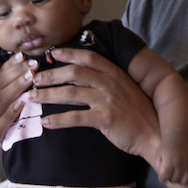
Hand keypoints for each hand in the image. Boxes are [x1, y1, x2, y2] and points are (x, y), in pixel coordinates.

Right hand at [0, 53, 38, 144]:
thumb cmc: (19, 115)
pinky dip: (10, 113)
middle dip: (18, 73)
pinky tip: (21, 104)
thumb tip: (28, 58)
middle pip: (0, 84)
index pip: (0, 74)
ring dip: (16, 88)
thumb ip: (20, 80)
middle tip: (33, 65)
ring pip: (0, 100)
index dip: (11, 64)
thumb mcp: (19, 95)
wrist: (14, 142)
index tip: (23, 55)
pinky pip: (0, 123)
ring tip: (30, 78)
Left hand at [30, 47, 161, 164]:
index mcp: (115, 73)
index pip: (88, 57)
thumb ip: (107, 81)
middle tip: (35, 79)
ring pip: (70, 94)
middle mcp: (111, 83)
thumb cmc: (139, 112)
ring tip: (32, 98)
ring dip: (48, 95)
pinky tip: (46, 122)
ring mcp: (108, 100)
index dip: (68, 53)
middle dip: (51, 75)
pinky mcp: (105, 119)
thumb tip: (82, 78)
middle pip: (74, 73)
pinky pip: (75, 118)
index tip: (52, 53)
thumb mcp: (126, 89)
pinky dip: (58, 120)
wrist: (154, 134)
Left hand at [155, 132, 187, 186]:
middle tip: (170, 174)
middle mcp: (180, 164)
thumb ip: (157, 167)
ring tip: (177, 176)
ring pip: (185, 182)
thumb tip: (162, 178)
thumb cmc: (167, 146)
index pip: (164, 177)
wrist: (180, 136)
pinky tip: (186, 179)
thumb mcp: (158, 154)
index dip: (162, 178)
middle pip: (174, 180)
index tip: (162, 176)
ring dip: (179, 181)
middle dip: (170, 178)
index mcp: (169, 161)